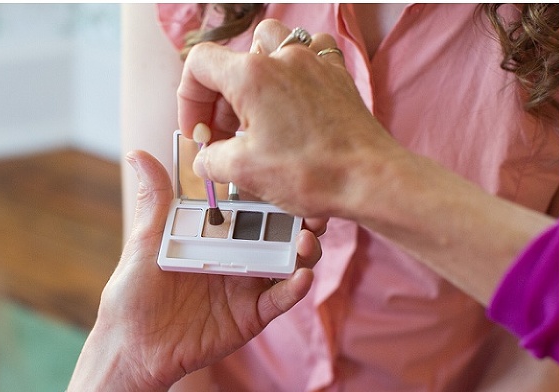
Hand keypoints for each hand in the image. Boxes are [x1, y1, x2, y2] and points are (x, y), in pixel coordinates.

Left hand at [91, 149, 317, 391]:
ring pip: (287, 263)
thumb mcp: (145, 242)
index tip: (285, 170)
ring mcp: (246, 286)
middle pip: (277, 232)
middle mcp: (236, 256)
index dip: (270, 191)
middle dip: (299, 218)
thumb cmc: (133, 294)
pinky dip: (293, 289)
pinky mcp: (251, 316)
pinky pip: (278, 300)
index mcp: (213, 235)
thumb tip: (139, 154)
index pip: (249, 207)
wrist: (132, 347)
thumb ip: (155, 201)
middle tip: (312, 207)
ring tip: (307, 239)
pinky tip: (301, 276)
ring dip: (303, 250)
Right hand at [176, 20, 406, 220]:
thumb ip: (212, 160)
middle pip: (233, 59)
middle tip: (224, 135)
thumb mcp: (243, 172)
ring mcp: (314, 62)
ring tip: (254, 112)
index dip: (189, 99)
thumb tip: (207, 159)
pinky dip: (291, 71)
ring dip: (253, 75)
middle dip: (220, 98)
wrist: (370, 179)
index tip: (199, 131)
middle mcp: (283, 57)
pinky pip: (307, 54)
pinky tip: (290, 99)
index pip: (199, 64)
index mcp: (252, 75)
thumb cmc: (313, 172)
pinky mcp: (336, 76)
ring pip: (270, 45)